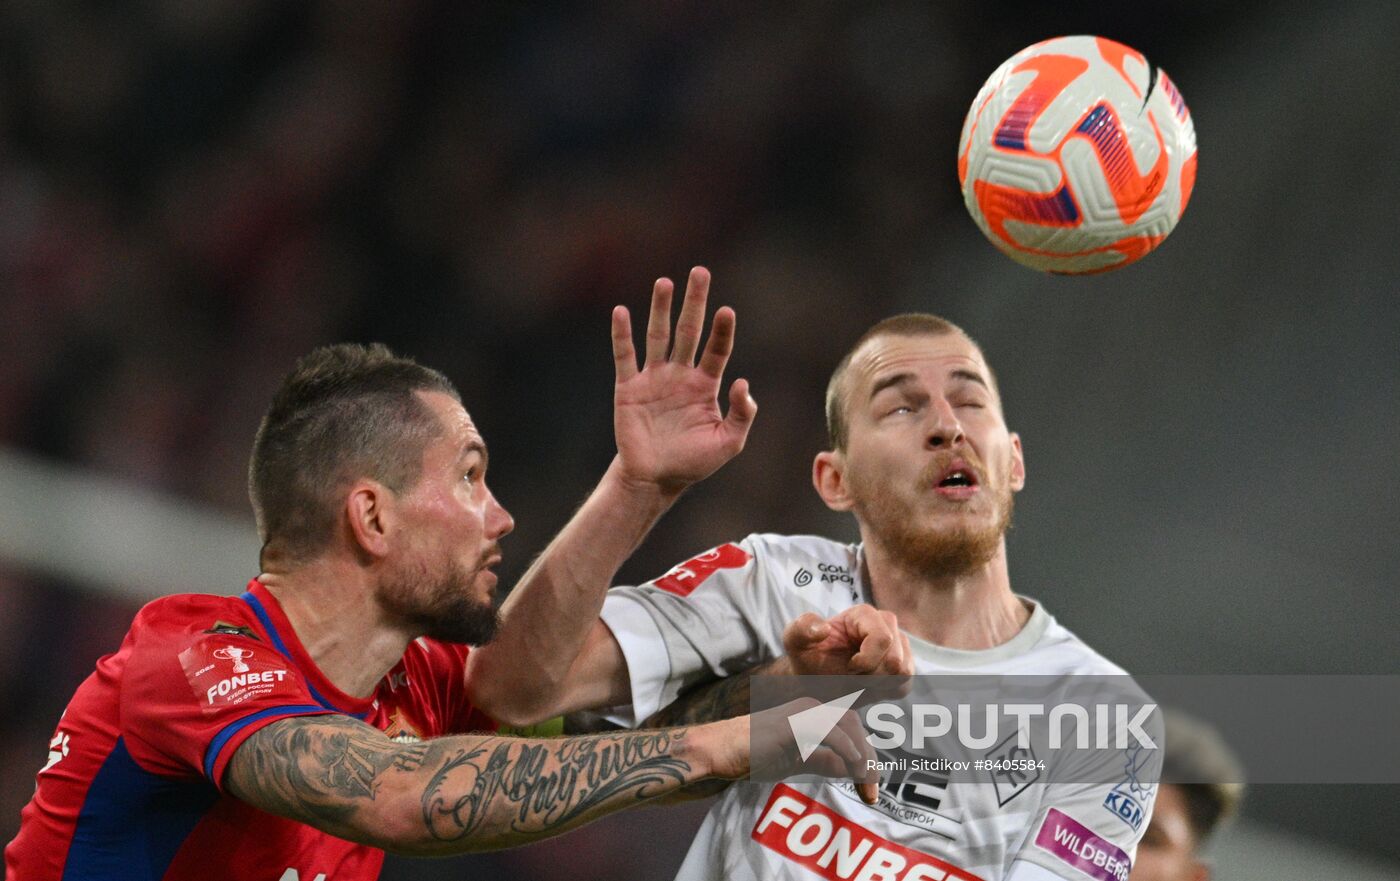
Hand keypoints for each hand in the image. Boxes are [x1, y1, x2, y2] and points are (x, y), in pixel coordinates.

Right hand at [610, 267, 756, 494]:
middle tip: (700, 272)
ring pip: (658, 336)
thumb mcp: (728, 443)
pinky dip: (622, 335)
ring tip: (664, 282)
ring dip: (661, 309)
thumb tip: (744, 382)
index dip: (722, 330)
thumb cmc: (694, 462)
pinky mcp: (629, 388)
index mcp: (705, 384)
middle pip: (688, 330)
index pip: (717, 349)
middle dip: (695, 302)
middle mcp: (680, 374)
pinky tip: (621, 312)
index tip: (726, 310)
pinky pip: (625, 357)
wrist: (655, 479)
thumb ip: (742, 415)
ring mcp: (653, 379)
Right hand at [702, 702, 878, 804]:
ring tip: (866, 785)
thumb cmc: (752, 755)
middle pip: (856, 727)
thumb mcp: (796, 761)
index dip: (867, 757)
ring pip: (848, 728)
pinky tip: (853, 767)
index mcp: (813, 713)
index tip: (871, 789)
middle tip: (873, 792)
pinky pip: (830, 732)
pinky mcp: (793, 722)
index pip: (852, 730)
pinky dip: (847, 749)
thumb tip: (851, 770)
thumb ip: (823, 761)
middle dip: (870, 759)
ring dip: (863, 757)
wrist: (720, 750)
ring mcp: (802, 712)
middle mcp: (811, 707)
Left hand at [781, 606, 913, 676]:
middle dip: (870, 676)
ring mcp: (898, 646)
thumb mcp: (794, 640)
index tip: (849, 667)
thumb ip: (801, 629)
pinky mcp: (904, 667)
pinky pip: (906, 685)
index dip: (866, 661)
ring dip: (878, 685)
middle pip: (895, 660)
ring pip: (903, 673)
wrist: (815, 678)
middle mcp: (886, 625)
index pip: (883, 638)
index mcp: (863, 614)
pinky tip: (868, 686)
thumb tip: (823, 628)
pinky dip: (886, 691)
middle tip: (850, 676)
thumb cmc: (808, 656)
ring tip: (858, 680)